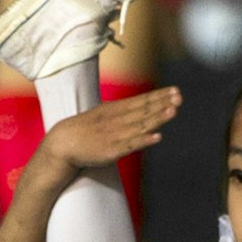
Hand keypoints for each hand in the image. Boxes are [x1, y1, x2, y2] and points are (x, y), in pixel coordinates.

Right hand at [45, 86, 179, 171]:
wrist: (63, 143)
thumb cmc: (85, 130)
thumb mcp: (103, 114)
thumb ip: (121, 111)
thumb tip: (138, 108)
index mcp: (115, 109)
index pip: (141, 101)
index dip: (159, 96)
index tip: (175, 90)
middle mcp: (118, 119)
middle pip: (144, 111)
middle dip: (162, 103)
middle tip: (179, 96)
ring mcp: (116, 134)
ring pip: (141, 125)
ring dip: (158, 118)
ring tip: (173, 110)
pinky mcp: (112, 151)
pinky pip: (131, 145)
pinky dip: (145, 140)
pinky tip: (158, 137)